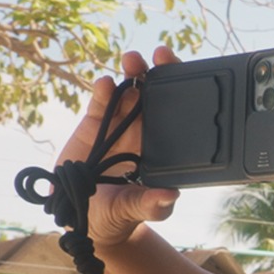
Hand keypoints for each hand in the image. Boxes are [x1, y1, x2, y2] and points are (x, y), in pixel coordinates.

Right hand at [62, 48, 182, 249]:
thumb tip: (170, 197)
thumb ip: (150, 205)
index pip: (179, 117)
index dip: (185, 95)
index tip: (189, 81)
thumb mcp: (135, 210)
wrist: (84, 217)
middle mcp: (145, 133)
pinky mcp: (94, 126)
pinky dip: (104, 91)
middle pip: (156, 96)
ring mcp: (120, 126)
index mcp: (164, 149)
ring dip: (132, 74)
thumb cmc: (118, 215)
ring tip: (132, 61)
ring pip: (129, 93)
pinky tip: (106, 83)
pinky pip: (102, 104)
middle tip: (161, 57)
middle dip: (159, 74)